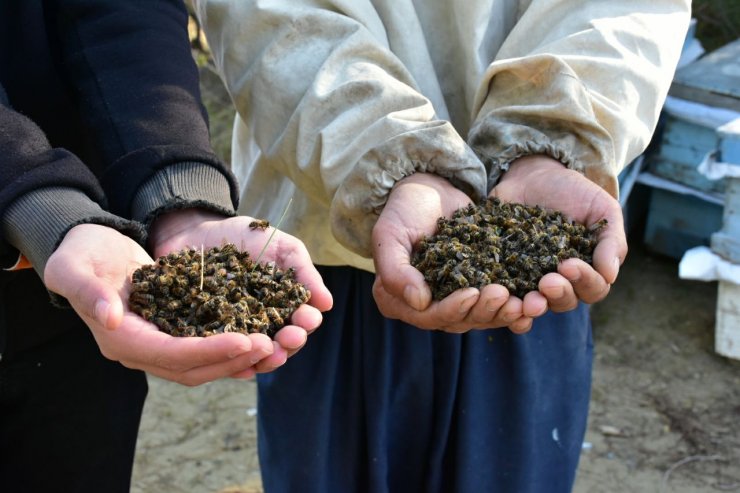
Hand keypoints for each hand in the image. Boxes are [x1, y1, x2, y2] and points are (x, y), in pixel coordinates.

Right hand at [44, 224, 276, 384]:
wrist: (89, 248)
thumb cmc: (80, 254)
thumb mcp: (73, 267)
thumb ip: (88, 291)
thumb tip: (111, 317)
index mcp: (119, 339)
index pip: (169, 354)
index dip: (208, 351)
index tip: (244, 341)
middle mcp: (139, 349)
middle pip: (190, 368)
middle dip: (231, 359)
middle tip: (270, 345)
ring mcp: (155, 344)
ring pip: (200, 365)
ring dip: (235, 359)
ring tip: (271, 345)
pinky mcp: (170, 333)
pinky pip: (204, 351)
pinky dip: (229, 351)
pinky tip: (257, 344)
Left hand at [148, 208, 332, 371]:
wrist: (198, 231)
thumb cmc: (246, 237)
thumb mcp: (282, 248)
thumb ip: (303, 272)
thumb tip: (328, 304)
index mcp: (285, 306)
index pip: (301, 322)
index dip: (306, 323)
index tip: (307, 318)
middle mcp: (263, 324)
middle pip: (281, 344)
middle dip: (289, 344)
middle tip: (290, 338)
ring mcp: (235, 332)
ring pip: (254, 355)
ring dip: (265, 358)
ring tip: (269, 353)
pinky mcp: (207, 336)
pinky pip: (220, 354)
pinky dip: (230, 362)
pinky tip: (237, 364)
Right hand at [371, 173, 539, 332]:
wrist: (429, 189)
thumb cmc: (403, 209)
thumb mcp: (389, 234)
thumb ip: (395, 270)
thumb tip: (420, 302)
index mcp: (398, 300)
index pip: (429, 315)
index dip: (452, 309)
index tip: (472, 293)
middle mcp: (426, 307)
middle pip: (459, 321)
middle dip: (484, 311)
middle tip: (506, 296)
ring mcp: (453, 299)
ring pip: (481, 317)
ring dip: (503, 313)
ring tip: (524, 302)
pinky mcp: (477, 286)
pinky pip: (497, 305)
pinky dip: (514, 307)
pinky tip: (532, 304)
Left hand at [491, 155, 627, 313]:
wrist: (532, 175)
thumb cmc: (573, 192)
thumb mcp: (601, 209)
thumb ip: (611, 240)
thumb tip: (610, 274)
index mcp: (587, 270)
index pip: (593, 289)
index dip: (584, 282)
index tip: (569, 264)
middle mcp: (559, 280)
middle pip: (564, 302)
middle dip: (558, 295)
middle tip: (547, 281)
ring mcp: (529, 279)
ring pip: (535, 305)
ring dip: (533, 306)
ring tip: (527, 300)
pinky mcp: (502, 273)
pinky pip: (503, 296)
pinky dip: (503, 303)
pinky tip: (501, 297)